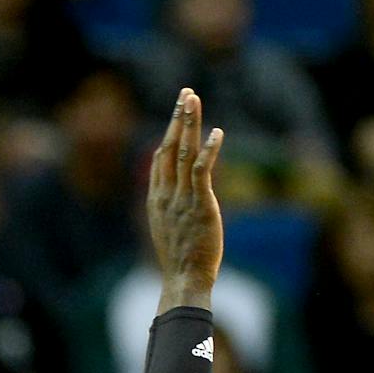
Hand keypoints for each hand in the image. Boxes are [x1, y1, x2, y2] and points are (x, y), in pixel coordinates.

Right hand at [149, 89, 223, 311]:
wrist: (184, 279)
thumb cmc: (180, 260)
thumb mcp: (168, 230)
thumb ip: (171, 209)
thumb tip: (178, 201)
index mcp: (156, 200)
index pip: (159, 158)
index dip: (168, 133)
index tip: (177, 113)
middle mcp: (165, 194)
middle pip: (168, 147)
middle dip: (177, 119)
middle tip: (185, 93)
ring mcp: (181, 199)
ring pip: (182, 152)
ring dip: (189, 124)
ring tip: (193, 100)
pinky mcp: (200, 205)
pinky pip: (202, 171)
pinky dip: (209, 150)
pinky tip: (217, 132)